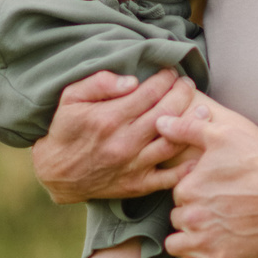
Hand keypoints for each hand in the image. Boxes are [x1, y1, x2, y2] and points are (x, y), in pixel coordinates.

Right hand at [32, 68, 200, 204]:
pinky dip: (188, 166)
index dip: (165, 79)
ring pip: (173, 142)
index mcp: (109, 118)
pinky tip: (198, 150)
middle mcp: (124, 142)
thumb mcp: (71, 98)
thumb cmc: (66, 130)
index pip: (150, 93)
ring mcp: (133, 165)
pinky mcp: (138, 184)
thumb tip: (132, 81)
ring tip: (201, 109)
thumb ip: (100, 83)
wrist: (56, 173)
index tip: (170, 72)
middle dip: (182, 93)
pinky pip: (170, 178)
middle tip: (187, 84)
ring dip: (192, 124)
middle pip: (166, 113)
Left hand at [157, 97, 257, 257]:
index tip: (205, 190)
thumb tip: (160, 120)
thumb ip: (187, 128)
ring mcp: (205, 242)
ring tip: (200, 237)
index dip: (189, 192)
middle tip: (210, 211)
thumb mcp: (223, 135)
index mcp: (187, 188)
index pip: (175, 194)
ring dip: (184, 243)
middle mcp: (191, 216)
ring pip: (176, 246)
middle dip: (188, 215)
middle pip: (176, 219)